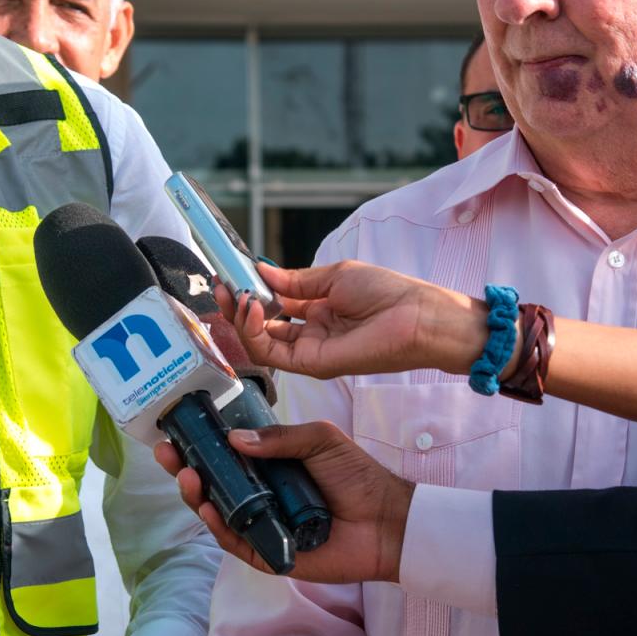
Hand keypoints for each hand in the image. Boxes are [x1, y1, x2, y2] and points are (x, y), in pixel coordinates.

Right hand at [155, 421, 412, 583]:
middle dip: (186, 467)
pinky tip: (206, 507)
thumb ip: (279, 439)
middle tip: (167, 453)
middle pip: (212, 482)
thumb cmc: (357, 476)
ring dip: (196, 494)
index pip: (226, 453)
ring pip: (217, 511)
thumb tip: (233, 438)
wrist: (386, 521)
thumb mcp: (319, 440)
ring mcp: (261, 524)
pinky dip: (217, 525)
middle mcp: (260, 494)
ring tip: (186, 476)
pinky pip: (235, 541)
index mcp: (270, 466)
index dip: (200, 442)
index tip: (178, 428)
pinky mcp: (267, 553)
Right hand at [222, 260, 483, 380]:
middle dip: (236, 307)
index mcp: (318, 310)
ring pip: (260, 342)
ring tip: (236, 295)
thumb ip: (295, 281)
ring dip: (241, 319)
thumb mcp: (334, 276)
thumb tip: (260, 270)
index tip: (230, 276)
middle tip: (220, 286)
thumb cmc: (387, 292)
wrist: (416, 316)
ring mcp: (310, 351)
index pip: (273, 306)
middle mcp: (310, 333)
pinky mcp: (312, 364)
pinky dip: (255, 331)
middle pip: (261, 327)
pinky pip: (272, 353)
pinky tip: (252, 307)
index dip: (249, 292)